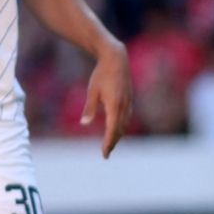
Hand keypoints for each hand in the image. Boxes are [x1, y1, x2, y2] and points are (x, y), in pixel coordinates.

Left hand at [82, 42, 133, 157]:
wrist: (116, 59)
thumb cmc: (101, 74)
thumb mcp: (92, 91)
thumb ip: (89, 108)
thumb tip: (84, 124)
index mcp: (114, 106)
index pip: (112, 130)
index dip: (108, 143)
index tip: (104, 154)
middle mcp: (124, 106)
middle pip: (120, 130)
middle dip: (113, 142)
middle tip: (106, 153)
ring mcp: (128, 102)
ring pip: (124, 124)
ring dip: (118, 135)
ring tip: (111, 143)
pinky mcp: (129, 99)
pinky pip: (127, 117)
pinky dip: (122, 125)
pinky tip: (117, 127)